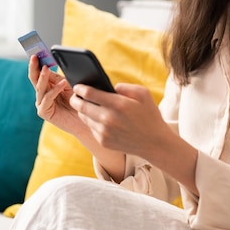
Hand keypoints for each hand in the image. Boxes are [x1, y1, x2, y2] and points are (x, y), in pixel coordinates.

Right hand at [28, 55, 82, 133]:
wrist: (86, 119)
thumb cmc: (79, 102)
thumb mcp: (68, 86)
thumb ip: (58, 77)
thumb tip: (48, 65)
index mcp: (47, 85)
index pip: (39, 71)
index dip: (38, 62)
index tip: (36, 51)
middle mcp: (42, 94)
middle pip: (35, 78)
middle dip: (34, 66)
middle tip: (34, 57)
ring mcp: (41, 103)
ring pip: (40, 87)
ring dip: (43, 77)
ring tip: (46, 68)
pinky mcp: (44, 112)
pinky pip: (47, 98)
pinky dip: (54, 90)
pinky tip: (62, 83)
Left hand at [70, 82, 197, 191]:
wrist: (154, 143)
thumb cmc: (149, 115)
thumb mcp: (143, 94)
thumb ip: (125, 86)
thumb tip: (110, 87)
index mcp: (118, 104)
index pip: (89, 93)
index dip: (80, 88)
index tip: (78, 86)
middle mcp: (108, 119)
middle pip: (81, 106)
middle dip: (75, 99)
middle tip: (75, 95)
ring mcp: (104, 132)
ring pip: (84, 117)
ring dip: (82, 110)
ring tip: (84, 105)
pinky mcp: (103, 142)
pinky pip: (91, 128)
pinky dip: (91, 121)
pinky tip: (96, 118)